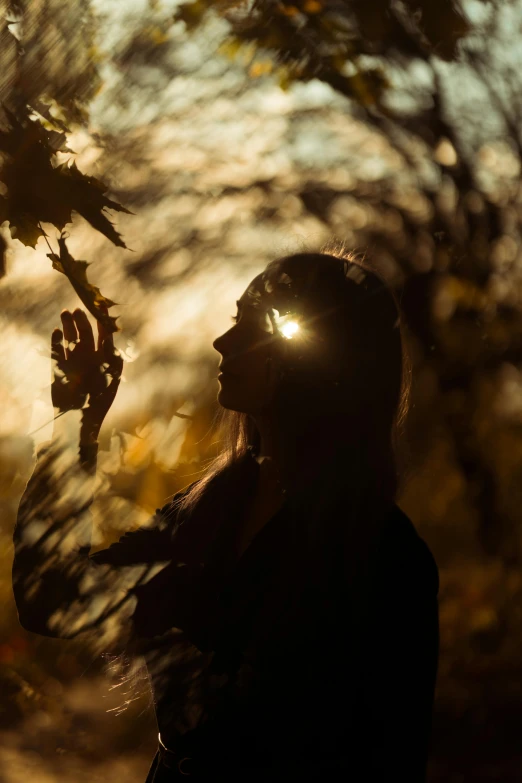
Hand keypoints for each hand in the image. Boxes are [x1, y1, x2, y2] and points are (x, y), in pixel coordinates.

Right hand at [51, 307, 122, 443]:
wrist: (78, 421)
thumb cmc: (99, 402)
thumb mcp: (110, 379)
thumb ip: (111, 359)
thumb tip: (111, 341)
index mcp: (104, 360)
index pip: (105, 337)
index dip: (102, 323)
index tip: (101, 309)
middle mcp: (89, 359)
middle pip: (85, 335)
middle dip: (82, 322)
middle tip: (77, 310)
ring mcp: (73, 363)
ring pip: (70, 340)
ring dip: (68, 327)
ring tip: (65, 313)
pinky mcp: (58, 370)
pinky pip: (57, 351)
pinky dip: (56, 341)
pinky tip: (57, 331)